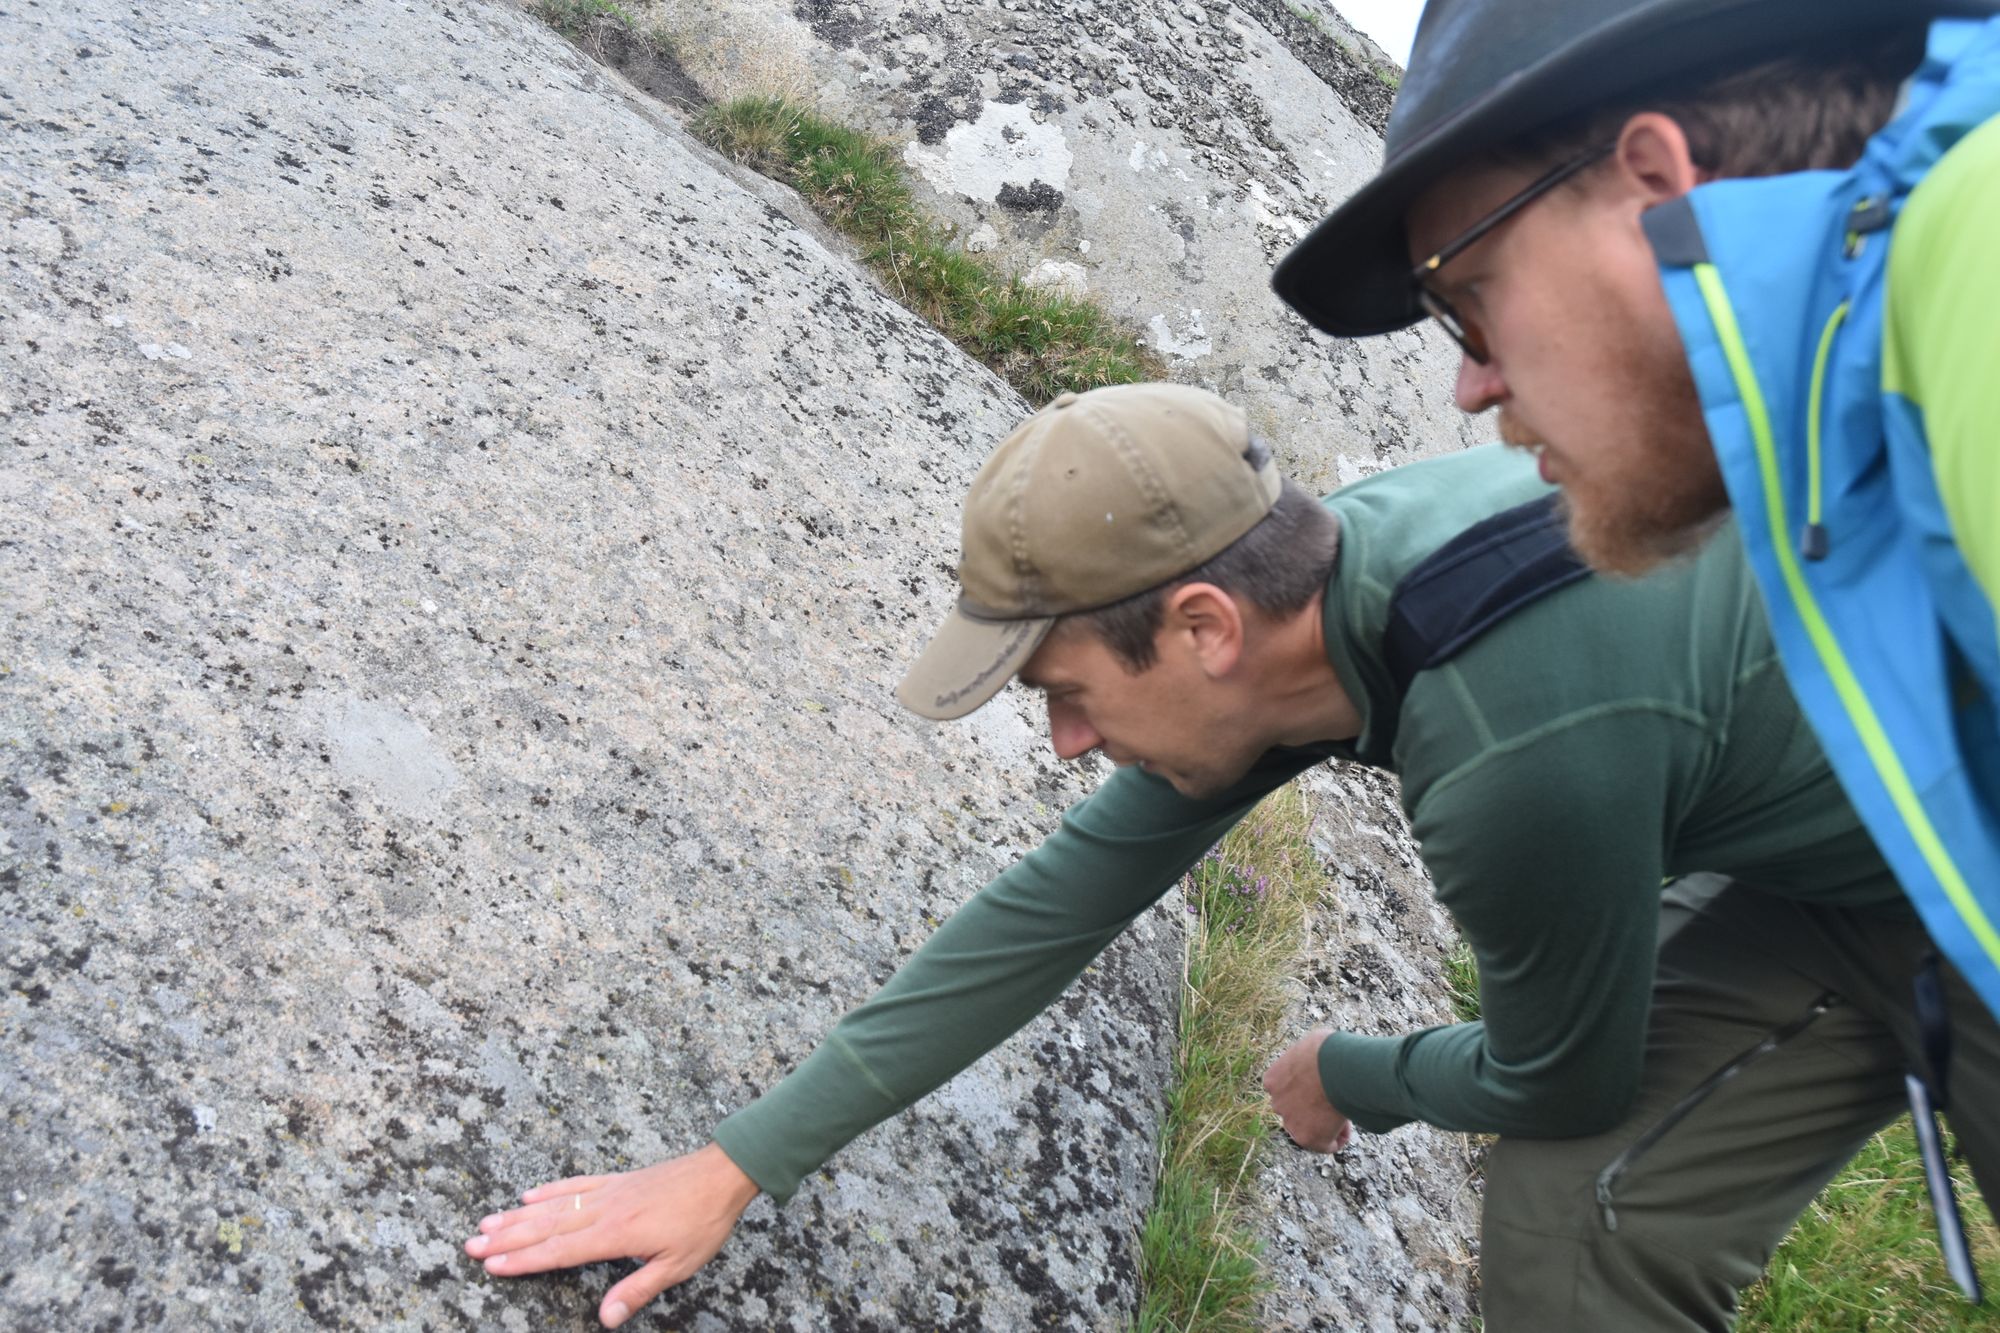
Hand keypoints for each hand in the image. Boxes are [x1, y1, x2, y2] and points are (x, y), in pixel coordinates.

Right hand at [464, 1142, 760, 1327]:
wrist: (721, 1174)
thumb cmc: (702, 1222)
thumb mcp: (678, 1266)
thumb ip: (638, 1290)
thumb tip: (605, 1318)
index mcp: (616, 1235)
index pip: (560, 1251)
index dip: (524, 1260)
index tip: (492, 1265)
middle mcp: (605, 1210)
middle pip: (547, 1227)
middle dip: (507, 1238)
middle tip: (471, 1245)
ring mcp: (609, 1192)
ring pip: (554, 1205)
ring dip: (518, 1216)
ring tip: (486, 1223)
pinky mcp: (618, 1180)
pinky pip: (576, 1185)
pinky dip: (551, 1191)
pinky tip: (529, 1195)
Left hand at [1263, 1028, 1354, 1152]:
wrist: (1337, 1068)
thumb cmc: (1328, 1050)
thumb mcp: (1311, 1045)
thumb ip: (1308, 1059)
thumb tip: (1321, 1059)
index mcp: (1272, 1080)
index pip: (1287, 1091)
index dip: (1308, 1089)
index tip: (1326, 1085)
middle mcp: (1276, 1102)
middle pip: (1297, 1111)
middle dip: (1314, 1109)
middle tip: (1336, 1101)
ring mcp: (1290, 1122)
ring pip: (1310, 1129)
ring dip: (1327, 1125)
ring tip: (1345, 1114)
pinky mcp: (1307, 1138)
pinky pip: (1326, 1145)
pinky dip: (1339, 1139)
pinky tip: (1348, 1128)